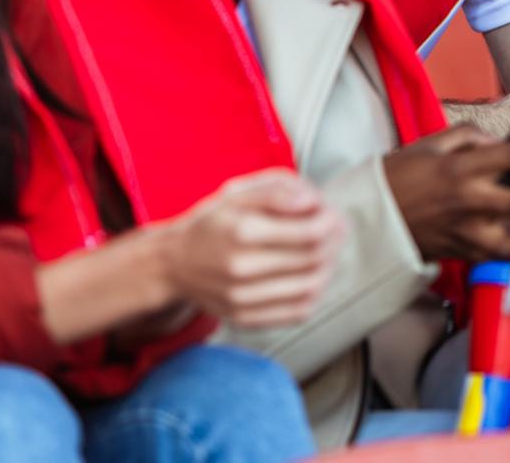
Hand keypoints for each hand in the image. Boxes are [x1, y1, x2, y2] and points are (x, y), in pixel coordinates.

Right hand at [157, 168, 344, 329]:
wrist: (173, 263)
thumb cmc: (211, 223)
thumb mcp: (236, 194)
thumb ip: (276, 192)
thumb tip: (312, 201)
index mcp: (242, 231)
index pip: (309, 233)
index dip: (330, 223)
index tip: (332, 215)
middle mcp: (241, 268)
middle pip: (313, 260)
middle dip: (333, 243)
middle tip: (336, 231)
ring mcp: (242, 298)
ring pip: (311, 288)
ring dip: (328, 268)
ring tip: (327, 252)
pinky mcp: (244, 318)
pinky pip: (297, 313)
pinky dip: (314, 294)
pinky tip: (310, 276)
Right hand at [384, 124, 509, 262]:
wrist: (373, 223)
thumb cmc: (400, 176)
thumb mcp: (430, 144)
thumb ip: (469, 137)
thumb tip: (503, 139)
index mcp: (458, 169)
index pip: (509, 155)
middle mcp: (468, 202)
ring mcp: (470, 232)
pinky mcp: (469, 253)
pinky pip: (509, 252)